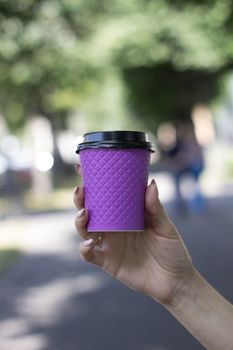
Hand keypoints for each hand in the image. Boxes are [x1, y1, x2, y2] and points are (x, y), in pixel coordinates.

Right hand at [74, 178, 194, 305]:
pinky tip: (90, 242)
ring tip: (84, 213)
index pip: (106, 195)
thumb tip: (151, 183)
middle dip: (80, 199)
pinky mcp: (107, 261)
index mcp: (126, 214)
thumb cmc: (172, 250)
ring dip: (80, 221)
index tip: (84, 168)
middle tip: (80, 190)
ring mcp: (109, 244)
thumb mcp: (165, 227)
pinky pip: (89, 254)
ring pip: (85, 229)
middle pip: (90, 210)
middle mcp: (114, 227)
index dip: (93, 182)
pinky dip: (85, 248)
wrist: (175, 281)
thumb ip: (156, 208)